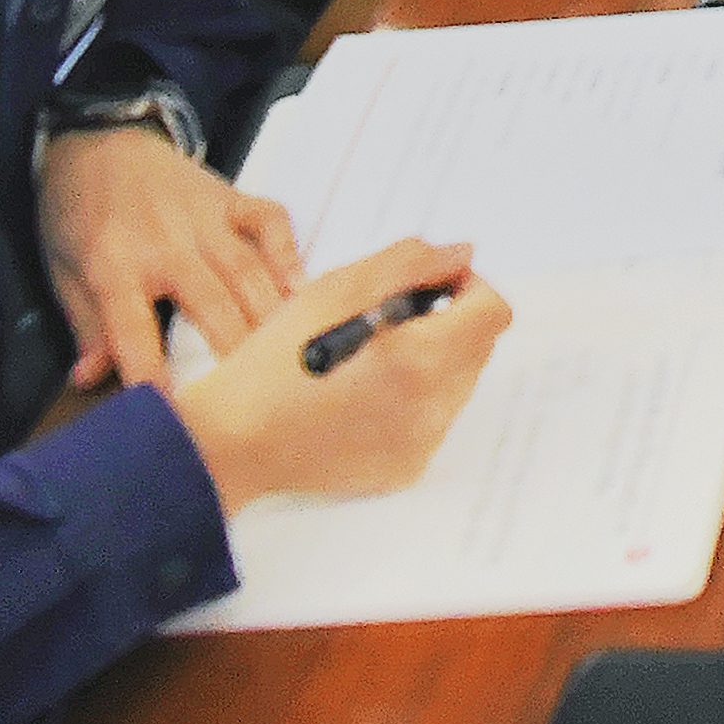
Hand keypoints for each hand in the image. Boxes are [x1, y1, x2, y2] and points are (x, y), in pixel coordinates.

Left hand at [39, 123, 301, 393]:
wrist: (97, 139)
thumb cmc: (76, 212)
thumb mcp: (62, 271)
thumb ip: (86, 326)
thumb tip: (91, 379)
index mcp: (113, 266)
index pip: (135, 333)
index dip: (154, 379)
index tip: (174, 418)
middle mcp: (166, 244)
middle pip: (212, 307)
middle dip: (236, 357)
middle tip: (255, 398)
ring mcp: (205, 218)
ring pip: (249, 273)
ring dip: (270, 318)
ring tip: (289, 359)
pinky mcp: (231, 197)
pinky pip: (271, 223)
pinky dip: (289, 254)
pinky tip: (300, 290)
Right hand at [163, 237, 506, 512]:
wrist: (231, 440)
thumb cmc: (274, 361)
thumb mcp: (336, 289)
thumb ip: (409, 264)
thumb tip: (460, 254)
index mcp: (423, 356)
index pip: (492, 311)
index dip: (468, 287)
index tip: (432, 285)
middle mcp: (433, 407)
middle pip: (478, 347)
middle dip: (448, 323)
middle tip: (389, 319)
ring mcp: (421, 443)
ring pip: (457, 384)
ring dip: (431, 361)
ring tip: (370, 359)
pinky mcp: (403, 468)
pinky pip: (432, 422)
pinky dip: (411, 401)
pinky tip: (361, 396)